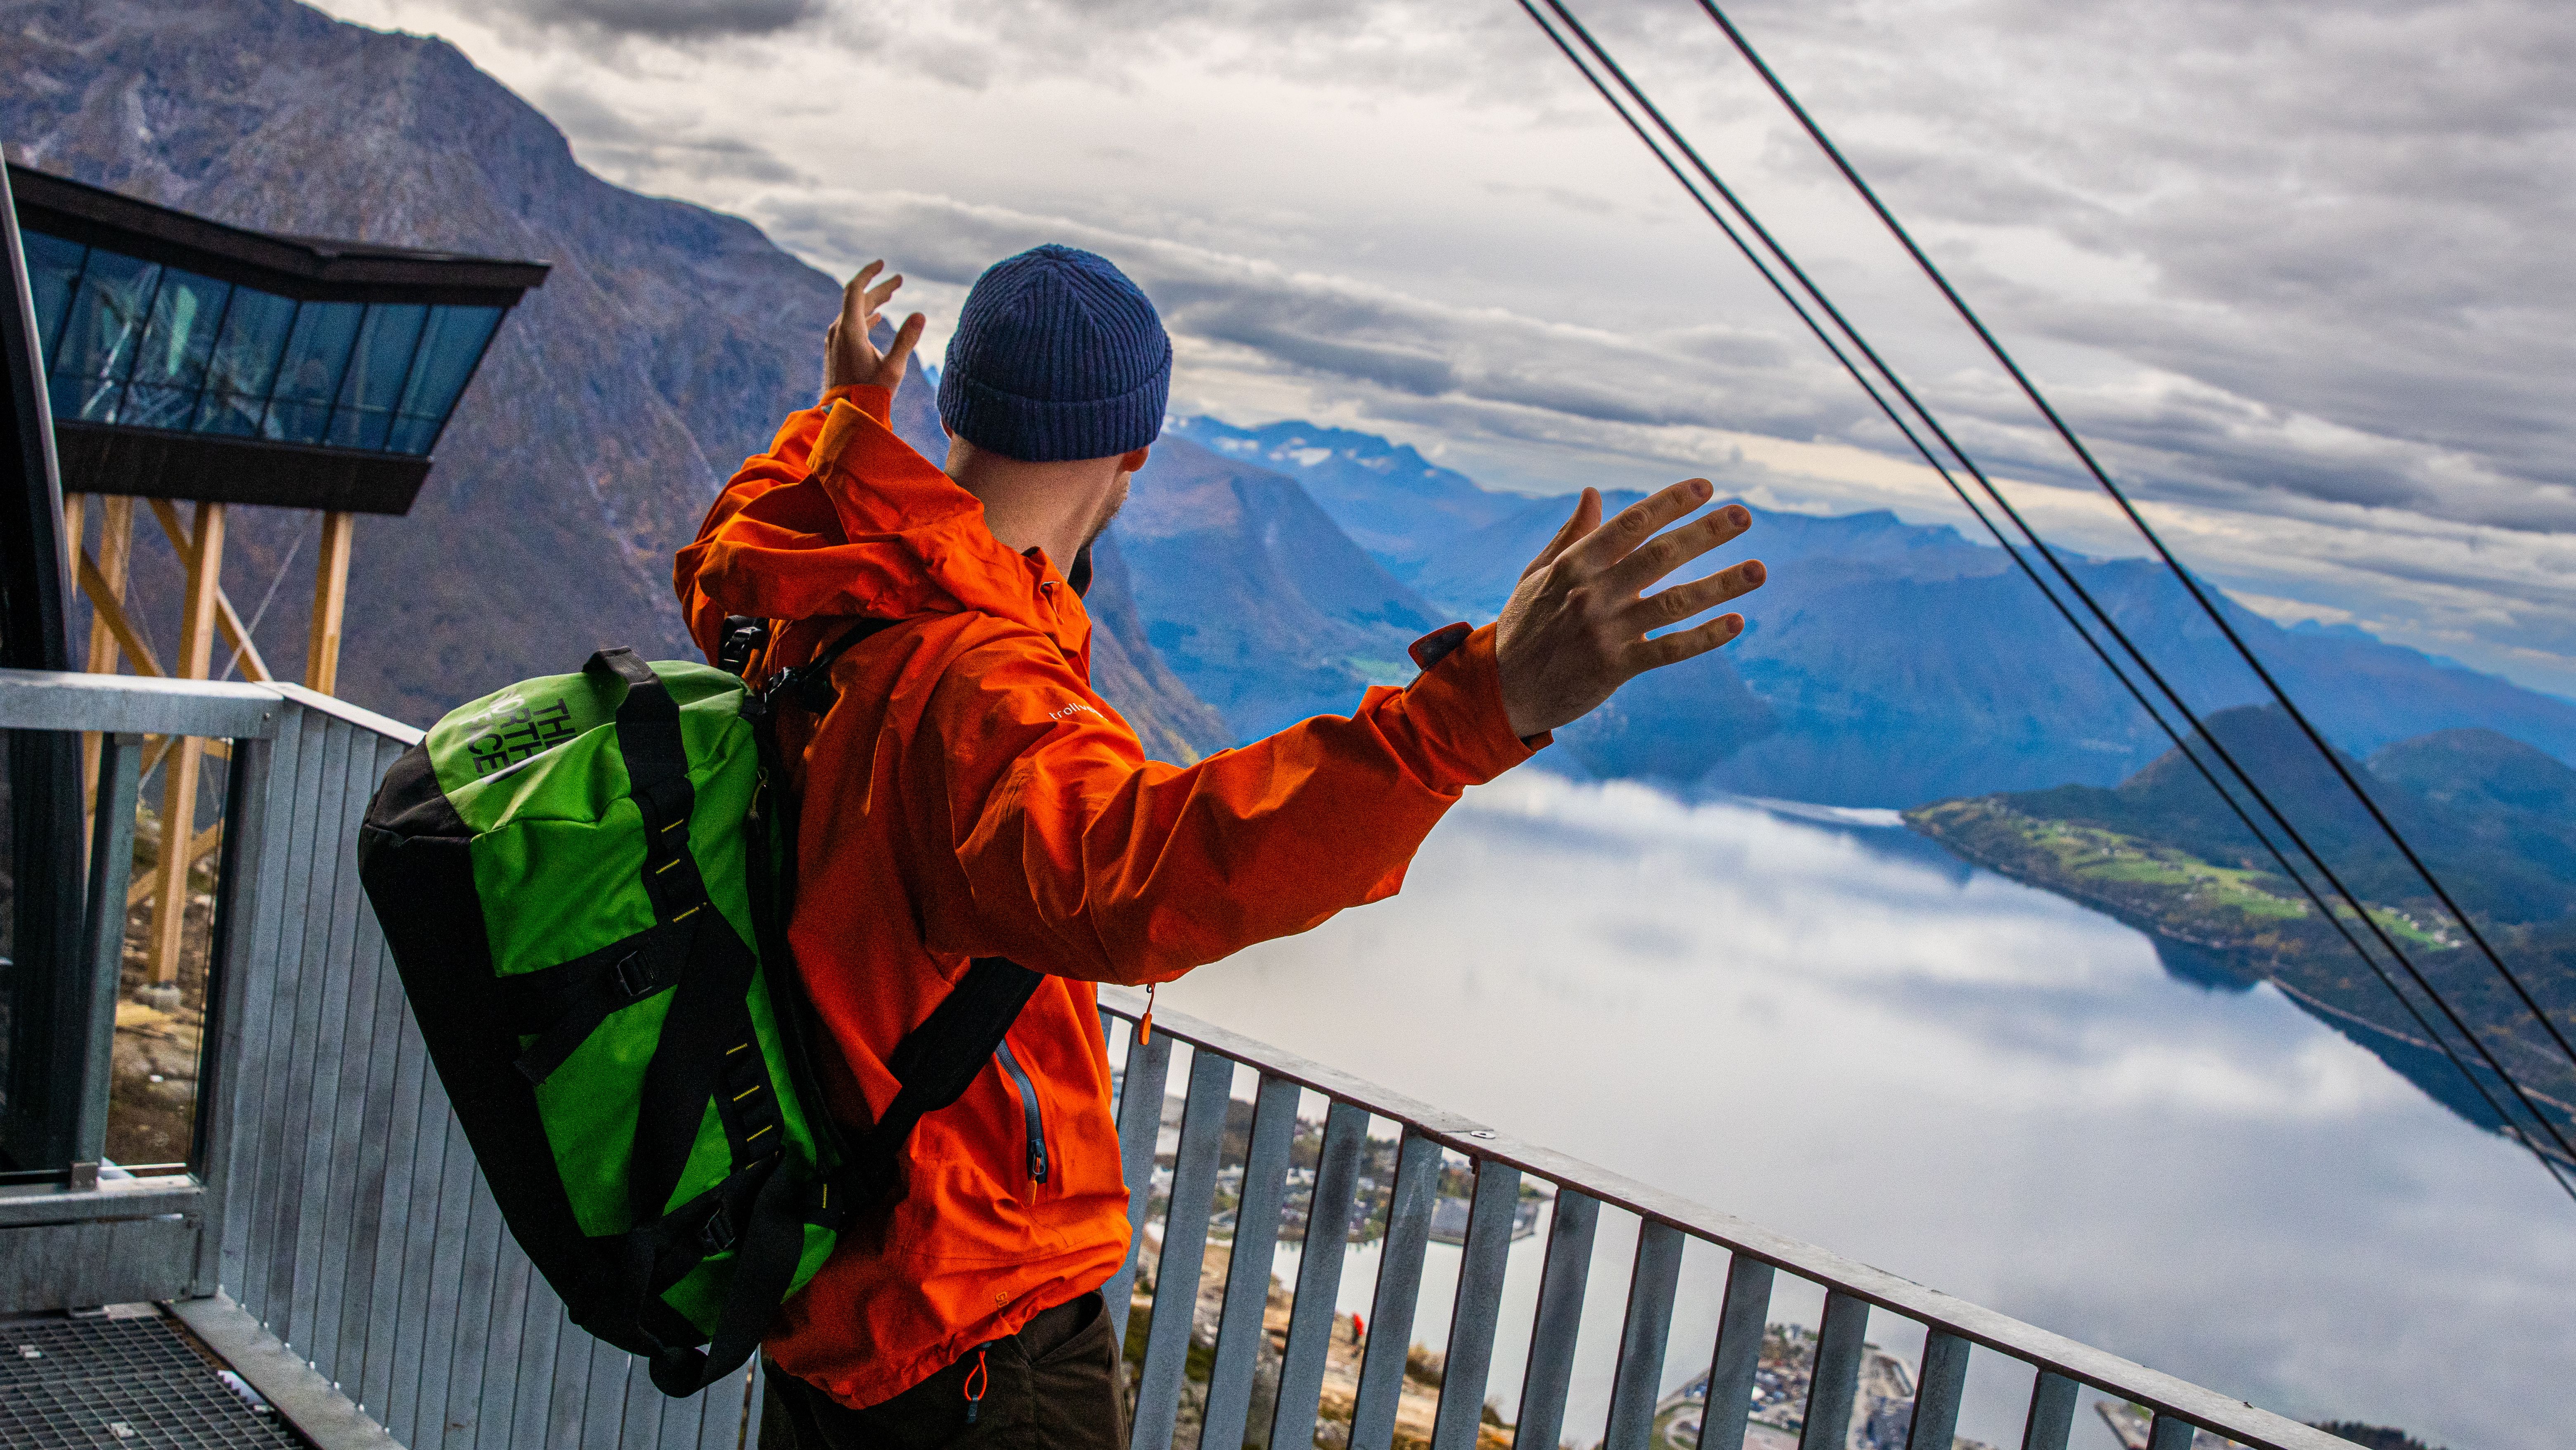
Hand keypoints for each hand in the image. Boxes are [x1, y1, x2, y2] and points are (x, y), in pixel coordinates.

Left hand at [823, 260, 927, 395]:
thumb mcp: (893, 369)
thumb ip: (906, 340)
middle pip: (858, 300)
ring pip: (854, 313)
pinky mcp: (836, 351)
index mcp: (850, 330)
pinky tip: (877, 319)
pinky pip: (850, 325)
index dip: (869, 274)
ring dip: (873, 303)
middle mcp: (838, 331)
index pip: (856, 289)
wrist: (843, 417)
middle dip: (880, 289)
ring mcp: (835, 341)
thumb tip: (920, 314)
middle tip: (900, 281)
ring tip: (891, 296)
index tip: (883, 264)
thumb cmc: (869, 396)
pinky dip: (865, 318)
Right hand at [1493, 480, 1766, 737]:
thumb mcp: (1537, 575)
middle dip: (1705, 533)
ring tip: (1759, 569)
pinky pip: (1669, 649)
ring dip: (1721, 584)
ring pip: (1674, 602)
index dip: (1670, 503)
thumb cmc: (1523, 627)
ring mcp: (1605, 632)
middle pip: (1660, 556)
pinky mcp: (1615, 669)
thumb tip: (1593, 492)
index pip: (1630, 525)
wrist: (1503, 691)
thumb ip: (1571, 535)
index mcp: (1573, 565)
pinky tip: (1736, 622)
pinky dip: (1704, 637)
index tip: (1705, 487)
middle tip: (1744, 516)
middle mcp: (1591, 594)